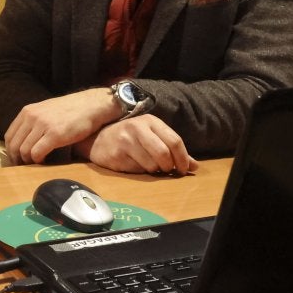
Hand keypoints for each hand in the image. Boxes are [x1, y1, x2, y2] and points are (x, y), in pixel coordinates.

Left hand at [4, 88, 117, 164]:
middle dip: (17, 159)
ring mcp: (43, 125)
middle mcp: (32, 117)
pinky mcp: (55, 135)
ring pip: (24, 150)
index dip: (11, 151)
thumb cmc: (70, 110)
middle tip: (24, 166)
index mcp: (28, 111)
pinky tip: (44, 161)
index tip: (16, 160)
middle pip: (14, 145)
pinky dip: (38, 160)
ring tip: (36, 164)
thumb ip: (33, 121)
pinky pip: (37, 153)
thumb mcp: (46, 110)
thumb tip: (23, 139)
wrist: (91, 105)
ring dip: (28, 161)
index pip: (9, 135)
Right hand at [74, 114, 198, 174]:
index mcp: (150, 121)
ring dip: (154, 170)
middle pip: (163, 153)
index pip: (174, 140)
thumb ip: (173, 150)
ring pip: (151, 165)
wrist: (98, 139)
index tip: (184, 169)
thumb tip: (195, 167)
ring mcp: (125, 141)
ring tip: (148, 165)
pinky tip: (134, 164)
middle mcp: (137, 128)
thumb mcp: (152, 137)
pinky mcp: (116, 155)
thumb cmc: (130, 138)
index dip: (183, 158)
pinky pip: (137, 170)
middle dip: (169, 166)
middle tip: (167, 170)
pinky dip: (140, 172)